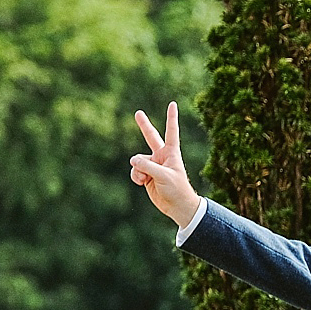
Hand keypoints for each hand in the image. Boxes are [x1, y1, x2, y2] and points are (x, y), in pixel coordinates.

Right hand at [130, 101, 201, 227]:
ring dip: (139, 170)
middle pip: (151, 137)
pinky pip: (135, 171)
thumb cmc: (177, 189)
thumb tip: (132, 159)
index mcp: (171, 153)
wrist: (177, 206)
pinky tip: (142, 183)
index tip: (173, 104)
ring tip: (146, 179)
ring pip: (137, 160)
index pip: (171, 131)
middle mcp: (162, 156)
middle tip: (138, 113)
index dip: (171, 117)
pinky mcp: (146, 175)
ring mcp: (153, 165)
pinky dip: (136, 176)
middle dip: (144, 125)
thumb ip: (148, 166)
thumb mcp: (164, 176)